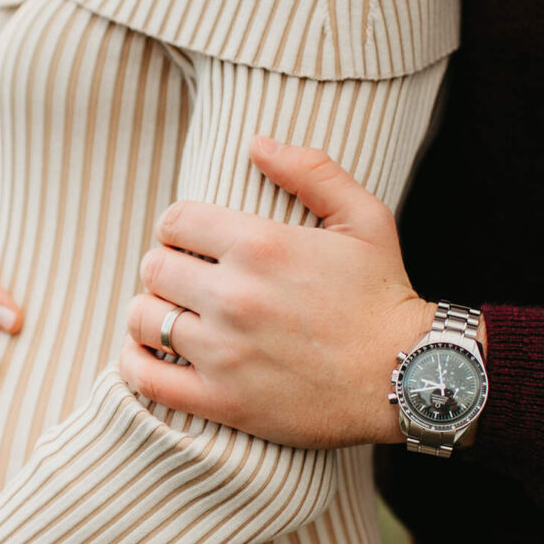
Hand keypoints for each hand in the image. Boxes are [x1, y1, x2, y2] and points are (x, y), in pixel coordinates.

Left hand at [117, 136, 436, 449]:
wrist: (408, 376)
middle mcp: (235, 296)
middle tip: (188, 283)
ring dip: (151, 314)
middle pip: (153, 268)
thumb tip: (256, 143)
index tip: (194, 245)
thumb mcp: (364, 218)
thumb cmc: (383, 295)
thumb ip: (311, 170)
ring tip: (173, 317)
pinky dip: (135, 364)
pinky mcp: (221, 400)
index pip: (174, 221)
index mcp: (260, 245)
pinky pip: (145, 378)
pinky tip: (150, 357)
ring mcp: (224, 351)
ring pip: (143, 319)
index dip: (179, 229)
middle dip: (166, 270)